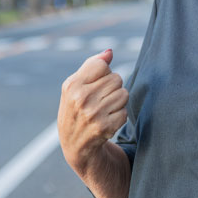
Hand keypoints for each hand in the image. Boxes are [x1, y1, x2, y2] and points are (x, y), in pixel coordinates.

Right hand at [58, 49, 128, 178]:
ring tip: (104, 108)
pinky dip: (119, 115)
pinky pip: (125, 111)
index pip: (102, 65)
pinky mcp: (105, 128)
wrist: (74, 145)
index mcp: (72, 85)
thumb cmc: (75, 108)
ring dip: (118, 101)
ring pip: (123, 94)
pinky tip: (107, 120)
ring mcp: (93, 114)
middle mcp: (81, 99)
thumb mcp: (75, 85)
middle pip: (116, 78)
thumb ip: (92, 65)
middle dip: (112, 87)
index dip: (103, 72)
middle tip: (100, 98)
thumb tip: (109, 52)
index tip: (95, 83)